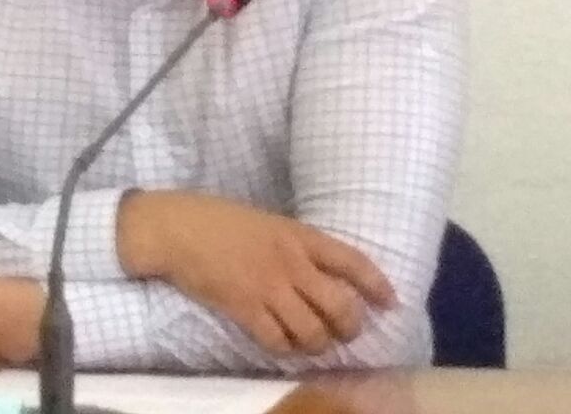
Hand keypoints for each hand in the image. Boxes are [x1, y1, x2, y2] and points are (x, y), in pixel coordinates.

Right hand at [117, 191, 395, 355]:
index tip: (390, 302)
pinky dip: (286, 349)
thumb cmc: (223, 220)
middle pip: (340, 306)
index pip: (353, 261)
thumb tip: (324, 271)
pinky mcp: (244, 308)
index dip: (377, 285)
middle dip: (350, 327)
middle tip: (346, 333)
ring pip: (313, 332)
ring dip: (318, 344)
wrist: (180, 228)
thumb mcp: (272, 222)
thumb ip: (299, 245)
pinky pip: (278, 341)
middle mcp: (292, 263)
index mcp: (301, 236)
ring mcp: (269, 287)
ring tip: (313, 344)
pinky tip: (283, 345)